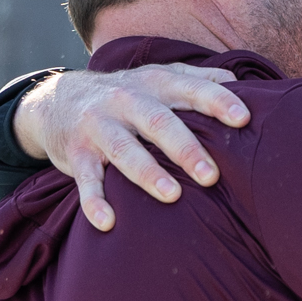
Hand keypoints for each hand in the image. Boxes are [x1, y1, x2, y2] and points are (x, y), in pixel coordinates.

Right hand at [15, 64, 250, 231]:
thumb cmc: (126, 95)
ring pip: (124, 149)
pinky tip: (107, 223)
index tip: (243, 119)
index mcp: (154, 83)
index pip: (190, 88)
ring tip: (172, 195)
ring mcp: (99, 126)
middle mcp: (125, 100)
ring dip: (147, 173)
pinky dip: (94, 202)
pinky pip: (86, 180)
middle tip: (211, 175)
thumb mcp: (158, 77)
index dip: (216, 101)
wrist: (57, 100)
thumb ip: (198, 79)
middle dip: (185, 147)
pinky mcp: (77, 154)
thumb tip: (243, 83)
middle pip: (158, 122)